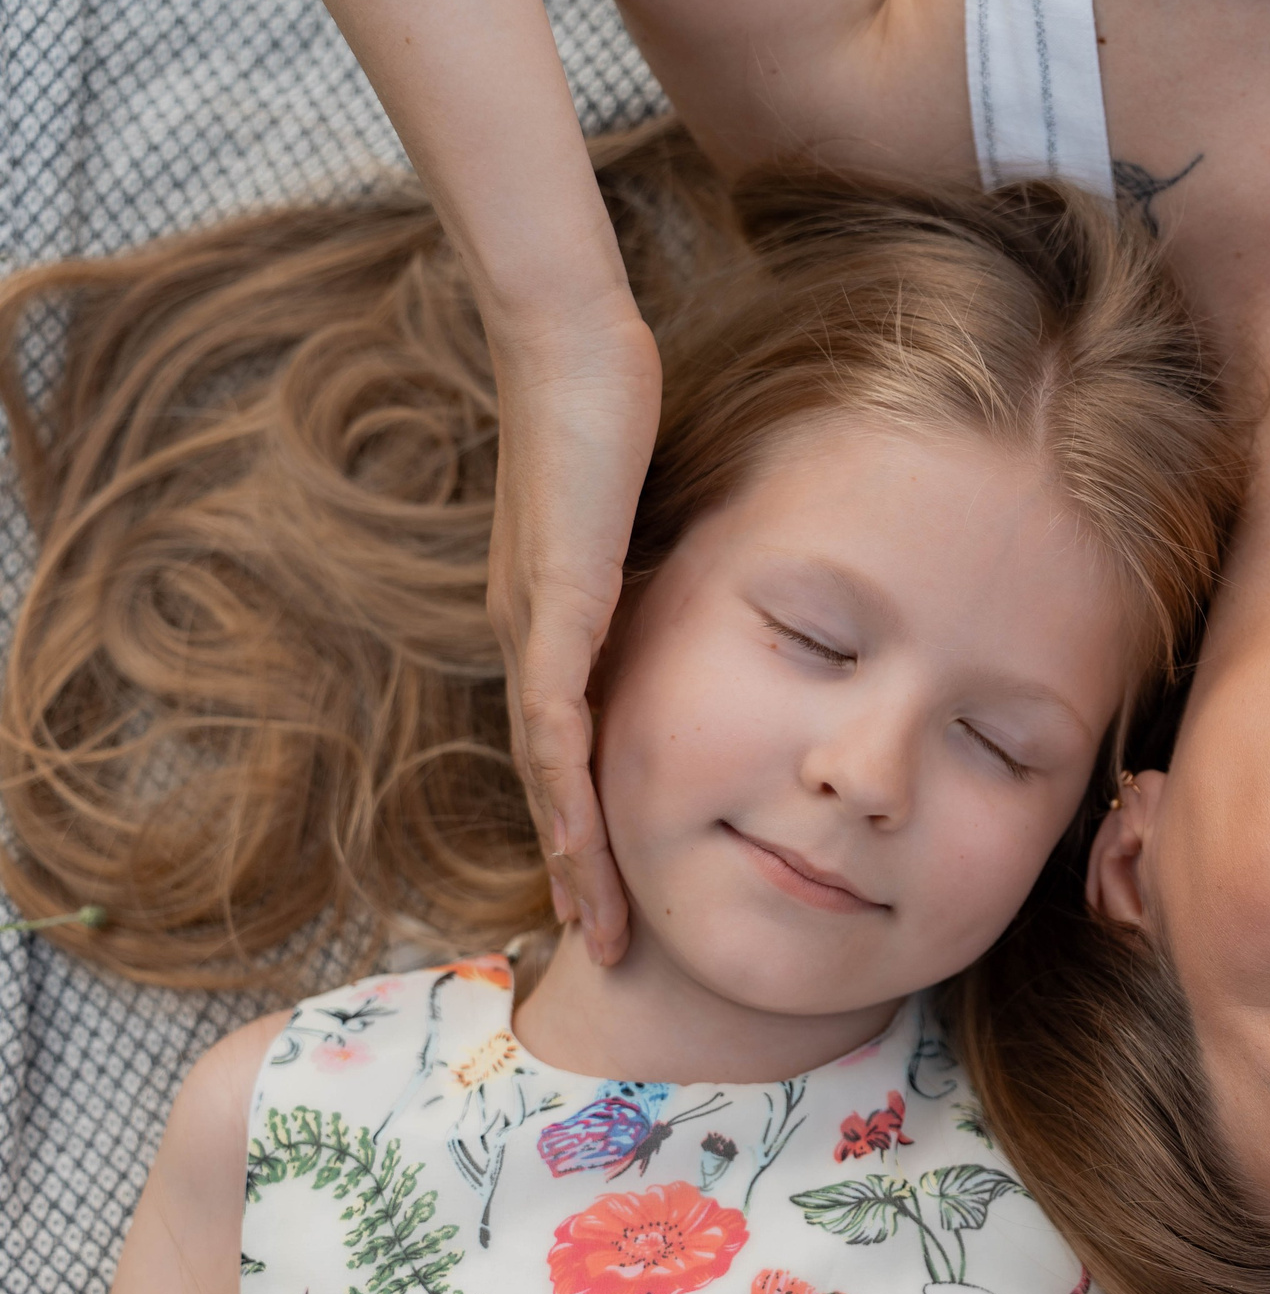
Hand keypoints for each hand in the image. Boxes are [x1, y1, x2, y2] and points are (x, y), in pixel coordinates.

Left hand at [484, 304, 661, 965]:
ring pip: (550, 778)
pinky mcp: (553, 611)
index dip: (589, 828)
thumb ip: (658, 569)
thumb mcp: (642, 513)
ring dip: (575, 860)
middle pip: (553, 787)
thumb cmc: (606, 411)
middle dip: (582, 872)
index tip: (617, 890)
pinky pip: (556, 726)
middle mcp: (530, 643)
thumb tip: (714, 605)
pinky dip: (568, 795)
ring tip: (605, 930)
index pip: (567, 752)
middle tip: (611, 945)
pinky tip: (589, 848)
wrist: (568, 348)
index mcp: (551, 626)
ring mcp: (534, 632)